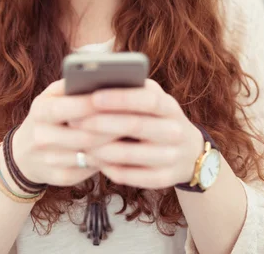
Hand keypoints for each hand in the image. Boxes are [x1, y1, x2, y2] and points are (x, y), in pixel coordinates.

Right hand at [12, 79, 124, 186]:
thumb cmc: (49, 115)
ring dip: (115, 144)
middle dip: (112, 127)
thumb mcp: (52, 96)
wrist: (24, 153)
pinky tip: (123, 149)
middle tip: (137, 118)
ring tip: (135, 133)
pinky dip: (109, 158)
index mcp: (40, 110)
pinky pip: (91, 169)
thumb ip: (72, 86)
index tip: (116, 95)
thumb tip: (104, 78)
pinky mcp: (61, 177)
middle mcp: (41, 137)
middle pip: (83, 135)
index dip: (90, 104)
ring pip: (90, 154)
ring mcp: (50, 160)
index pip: (66, 108)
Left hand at [70, 79, 204, 189]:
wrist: (189, 152)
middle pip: (135, 126)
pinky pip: (130, 176)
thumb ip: (131, 89)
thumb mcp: (153, 99)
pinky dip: (108, 167)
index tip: (93, 96)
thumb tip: (96, 83)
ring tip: (77, 141)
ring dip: (99, 148)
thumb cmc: (157, 117)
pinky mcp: (164, 179)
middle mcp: (174, 131)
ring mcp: (171, 157)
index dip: (120, 98)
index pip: (147, 99)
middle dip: (101, 123)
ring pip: (129, 154)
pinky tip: (93, 159)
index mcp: (169, 106)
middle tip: (74, 121)